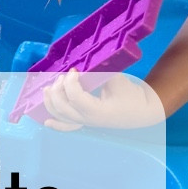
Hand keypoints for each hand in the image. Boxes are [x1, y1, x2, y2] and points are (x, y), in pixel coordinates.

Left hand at [41, 69, 163, 131]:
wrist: (141, 111)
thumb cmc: (131, 96)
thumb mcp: (118, 80)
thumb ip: (100, 71)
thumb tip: (86, 61)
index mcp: (97, 111)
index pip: (75, 98)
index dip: (70, 82)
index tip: (73, 70)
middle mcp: (88, 119)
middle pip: (63, 108)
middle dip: (58, 89)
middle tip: (62, 76)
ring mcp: (85, 122)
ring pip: (60, 116)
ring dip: (50, 102)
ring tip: (48, 88)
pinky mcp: (85, 122)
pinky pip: (67, 127)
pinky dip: (56, 124)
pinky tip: (46, 122)